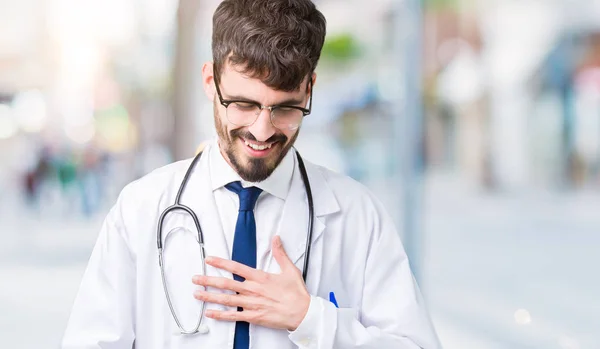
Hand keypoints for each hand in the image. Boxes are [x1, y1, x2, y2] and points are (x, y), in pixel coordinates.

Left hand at [192, 236, 309, 330]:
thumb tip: (276, 239)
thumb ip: (280, 253)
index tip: (209, 260)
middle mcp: (253, 290)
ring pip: (226, 300)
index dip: (221, 263)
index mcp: (260, 277)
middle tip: (196, 278)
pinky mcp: (253, 317)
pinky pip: (233, 316)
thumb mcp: (289, 269)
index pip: (236, 267)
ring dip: (210, 297)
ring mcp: (251, 304)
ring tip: (197, 294)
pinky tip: (210, 313)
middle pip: (226, 284)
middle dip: (208, 280)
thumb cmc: (296, 293)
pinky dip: (220, 315)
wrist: (302, 313)